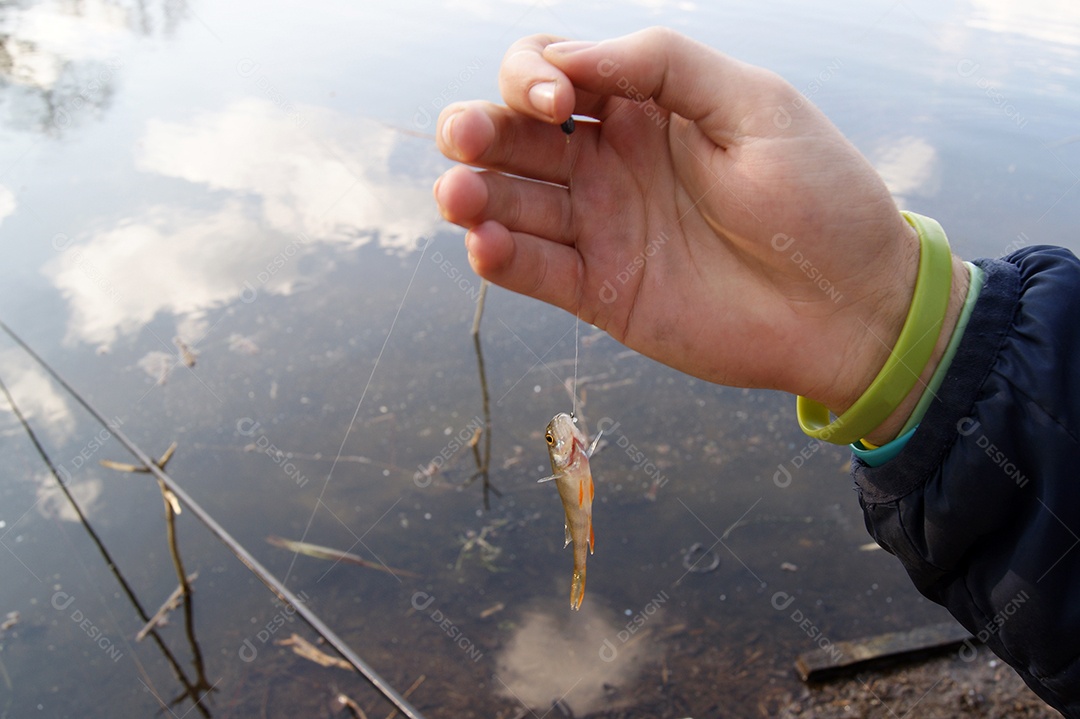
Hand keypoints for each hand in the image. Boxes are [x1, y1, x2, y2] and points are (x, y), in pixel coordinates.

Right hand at [434, 27, 965, 440]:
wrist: (852, 305)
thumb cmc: (819, 198)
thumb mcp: (754, 104)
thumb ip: (664, 65)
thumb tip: (571, 56)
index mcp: (644, 107)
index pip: (554, 73)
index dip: (534, 76)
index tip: (563, 101)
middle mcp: (610, 164)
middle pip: (514, 136)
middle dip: (480, 130)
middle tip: (467, 140)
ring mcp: (601, 229)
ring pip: (512, 203)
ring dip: (474, 195)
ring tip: (459, 197)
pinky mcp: (601, 292)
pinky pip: (535, 271)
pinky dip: (500, 258)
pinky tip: (484, 245)